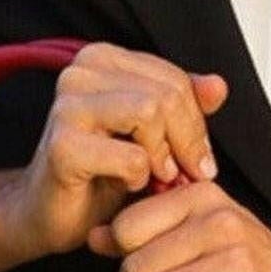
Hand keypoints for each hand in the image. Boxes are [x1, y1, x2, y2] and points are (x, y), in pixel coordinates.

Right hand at [4, 42, 230, 261]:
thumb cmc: (100, 172)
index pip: (173, 78)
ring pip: (150, 113)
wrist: (51, 212)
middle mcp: (79, 73)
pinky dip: (140, 178)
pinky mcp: (64, 147)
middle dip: (186, 141)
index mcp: (100, 59)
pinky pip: (132, 157)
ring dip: (163, 156)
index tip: (196, 156)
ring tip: (157, 178)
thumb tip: (218, 86)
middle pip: (166, 94)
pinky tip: (127, 185)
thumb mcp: (152, 133)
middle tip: (184, 173)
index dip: (195, 121)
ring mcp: (67, 108)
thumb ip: (184, 106)